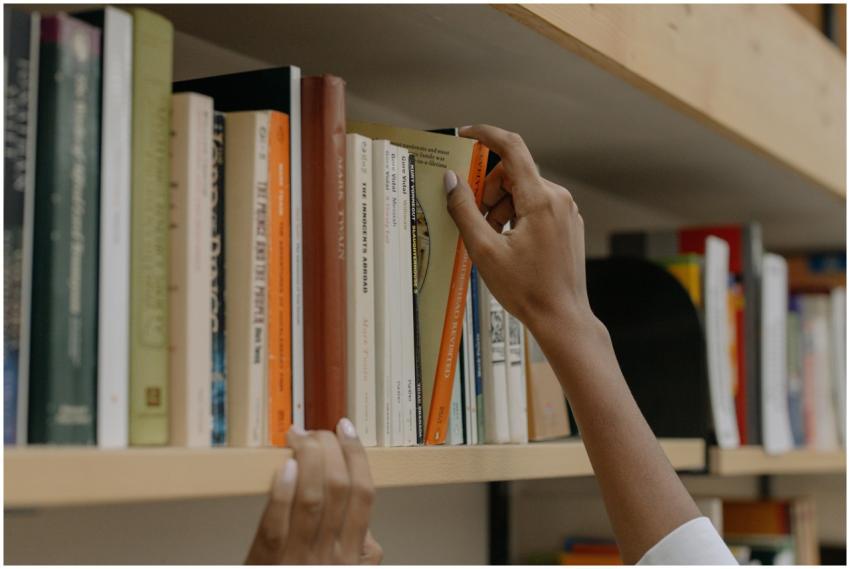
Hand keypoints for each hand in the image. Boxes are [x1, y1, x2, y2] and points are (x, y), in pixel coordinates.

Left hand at [245, 418, 382, 564]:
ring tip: (300, 439)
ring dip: (307, 461)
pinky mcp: (269, 563)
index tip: (346, 429)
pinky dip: (282, 493)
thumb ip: (359, 551)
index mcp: (353, 555)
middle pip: (340, 489)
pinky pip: (276, 525)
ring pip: (312, 499)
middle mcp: (332, 555)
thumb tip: (366, 525)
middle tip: (317, 432)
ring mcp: (300, 559)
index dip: (357, 455)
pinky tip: (284, 467)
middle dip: (330, 450)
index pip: (364, 494)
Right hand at [445, 124, 596, 338]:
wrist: (562, 317)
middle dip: (489, 190)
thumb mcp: (484, 250)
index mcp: (540, 199)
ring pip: (524, 192)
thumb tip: (451, 179)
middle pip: (514, 174)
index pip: (512, 147)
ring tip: (492, 240)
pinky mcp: (568, 224)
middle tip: (475, 220)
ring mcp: (567, 211)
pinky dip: (517, 216)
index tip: (465, 135)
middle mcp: (558, 198)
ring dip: (501, 207)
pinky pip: (537, 206)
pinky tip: (508, 244)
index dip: (486, 135)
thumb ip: (464, 210)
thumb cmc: (526, 289)